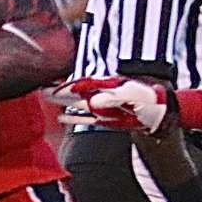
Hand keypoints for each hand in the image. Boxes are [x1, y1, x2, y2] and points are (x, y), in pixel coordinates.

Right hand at [50, 76, 174, 133]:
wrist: (159, 114)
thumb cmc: (149, 101)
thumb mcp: (134, 97)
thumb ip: (113, 98)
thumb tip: (92, 103)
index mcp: (108, 85)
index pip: (85, 83)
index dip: (72, 85)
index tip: (58, 87)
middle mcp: (102, 94)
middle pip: (77, 91)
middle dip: (60, 90)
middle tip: (42, 87)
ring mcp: (102, 106)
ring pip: (77, 103)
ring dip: (62, 101)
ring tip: (45, 96)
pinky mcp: (104, 118)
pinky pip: (84, 118)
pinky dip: (73, 117)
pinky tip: (61, 116)